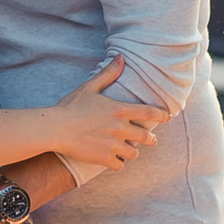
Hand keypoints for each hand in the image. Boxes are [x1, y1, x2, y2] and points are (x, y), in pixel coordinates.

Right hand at [49, 55, 168, 179]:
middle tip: (150, 140)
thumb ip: (108, 74)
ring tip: (127, 150)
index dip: (162, 115)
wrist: (55, 129)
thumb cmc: (70, 106)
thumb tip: (121, 57)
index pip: (150, 113)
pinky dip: (117, 163)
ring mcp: (113, 145)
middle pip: (147, 137)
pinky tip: (113, 160)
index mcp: (119, 110)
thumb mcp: (89, 87)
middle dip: (151, 139)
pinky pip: (120, 165)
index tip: (168, 117)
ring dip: (131, 152)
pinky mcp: (105, 159)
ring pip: (134, 153)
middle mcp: (120, 128)